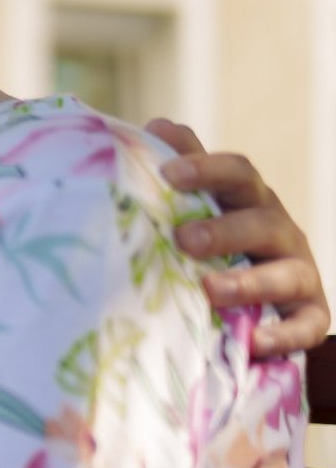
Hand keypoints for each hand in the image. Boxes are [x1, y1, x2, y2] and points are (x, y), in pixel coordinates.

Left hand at [152, 118, 329, 355]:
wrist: (259, 304)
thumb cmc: (219, 244)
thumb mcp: (201, 207)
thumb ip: (182, 168)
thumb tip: (155, 125)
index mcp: (250, 201)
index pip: (238, 173)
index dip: (207, 169)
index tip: (168, 174)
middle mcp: (280, 232)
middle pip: (261, 222)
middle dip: (225, 230)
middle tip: (184, 239)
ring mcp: (299, 274)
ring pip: (285, 274)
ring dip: (249, 282)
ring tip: (210, 290)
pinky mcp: (310, 317)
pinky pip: (305, 326)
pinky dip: (282, 335)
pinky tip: (253, 342)